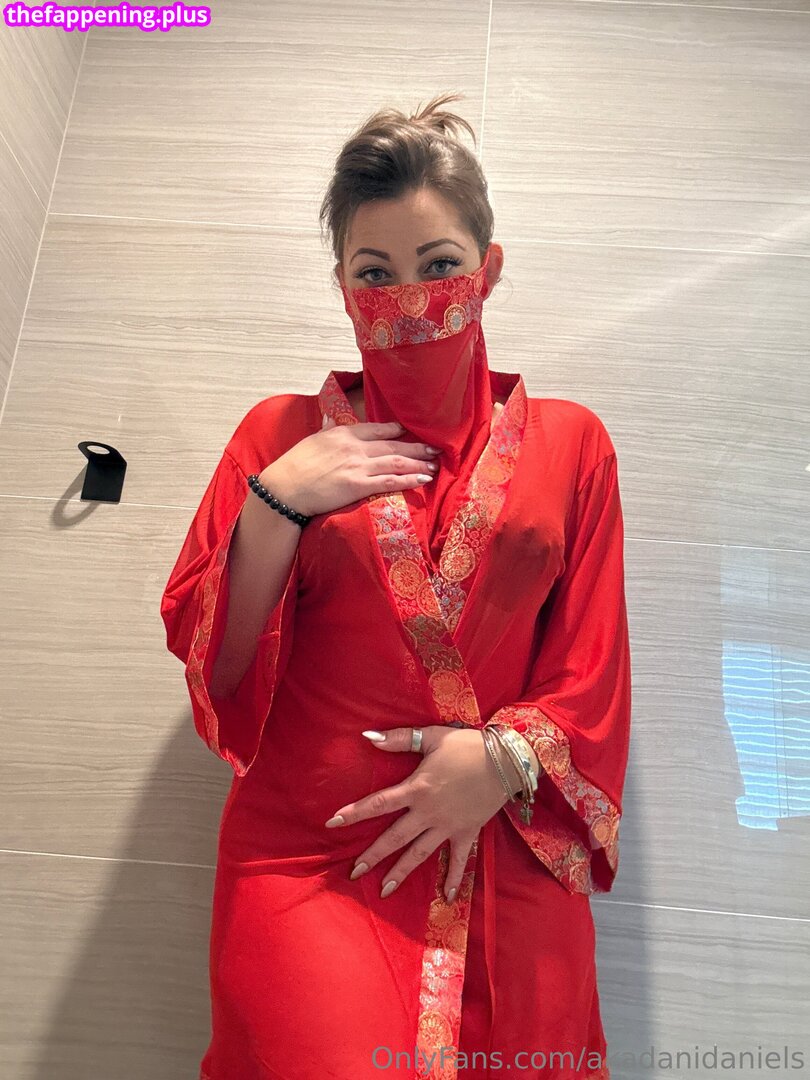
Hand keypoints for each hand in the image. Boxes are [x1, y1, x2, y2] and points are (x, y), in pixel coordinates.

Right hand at [260, 415, 441, 518]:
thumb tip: (329, 417)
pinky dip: (409, 479)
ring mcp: (358, 466)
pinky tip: (423, 479)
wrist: (284, 489)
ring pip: (397, 462)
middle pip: (393, 445)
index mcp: (343, 433)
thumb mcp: (311, 440)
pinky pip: (391, 481)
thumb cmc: (294, 466)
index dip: (396, 431)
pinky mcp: (359, 485)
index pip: (377, 428)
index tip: (408, 432)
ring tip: (434, 466)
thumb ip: (325, 428)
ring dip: (419, 463)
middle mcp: (354, 446)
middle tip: (434, 449)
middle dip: (417, 447)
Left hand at [324, 726, 516, 902]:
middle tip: (354, 872)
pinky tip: (445, 898)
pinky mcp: (467, 832)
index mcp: (417, 788)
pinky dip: (453, 879)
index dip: (355, 812)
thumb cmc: (467, 745)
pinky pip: (459, 860)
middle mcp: (428, 812)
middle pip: (395, 837)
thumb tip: (368, 737)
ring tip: (384, 890)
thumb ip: (399, 739)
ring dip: (401, 872)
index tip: (333, 822)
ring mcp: (448, 826)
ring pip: (419, 853)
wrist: (506, 759)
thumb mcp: (432, 737)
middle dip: (373, 855)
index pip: (379, 803)